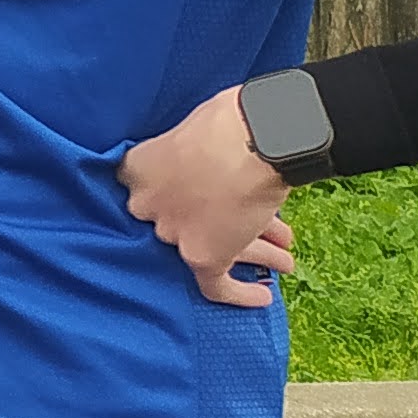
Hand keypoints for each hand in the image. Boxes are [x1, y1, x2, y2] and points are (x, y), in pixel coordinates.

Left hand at [120, 86, 301, 307]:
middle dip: (219, 224)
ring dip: (253, 253)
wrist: (258, 139)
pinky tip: (262, 297)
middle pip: (182, 221)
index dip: (178, 198)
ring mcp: (173, 232)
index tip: (198, 203)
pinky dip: (241, 294)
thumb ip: (191, 151)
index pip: (148, 192)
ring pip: (209, 248)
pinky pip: (217, 286)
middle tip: (243, 226)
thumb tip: (212, 157)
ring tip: (280, 258)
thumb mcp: (199, 125)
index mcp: (138, 168)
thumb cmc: (234, 121)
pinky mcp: (202, 255)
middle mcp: (146, 204)